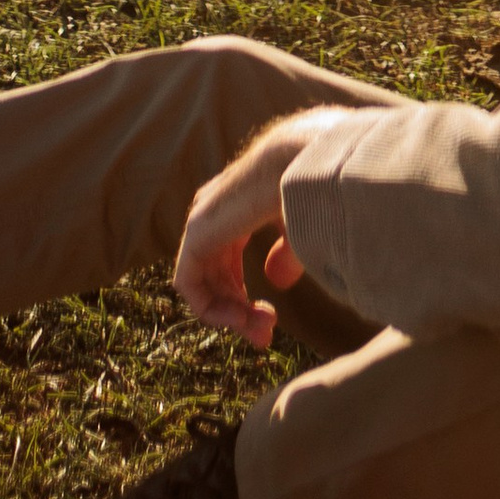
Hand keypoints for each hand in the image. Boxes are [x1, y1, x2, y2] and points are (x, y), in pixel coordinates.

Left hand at [172, 111, 343, 346]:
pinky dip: (212, 310)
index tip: (272, 320)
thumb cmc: (309, 186)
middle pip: (216, 274)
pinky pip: (190, 285)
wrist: (300, 162)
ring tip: (261, 331)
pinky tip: (241, 322)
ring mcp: (202, 221)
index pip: (228, 256)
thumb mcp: (300, 227)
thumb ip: (286, 254)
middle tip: (265, 336)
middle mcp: (214, 211)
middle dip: (239, 311)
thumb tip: (274, 282)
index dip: (245, 294)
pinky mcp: (196, 235)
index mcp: (238, 204)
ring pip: (203, 284)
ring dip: (231, 315)